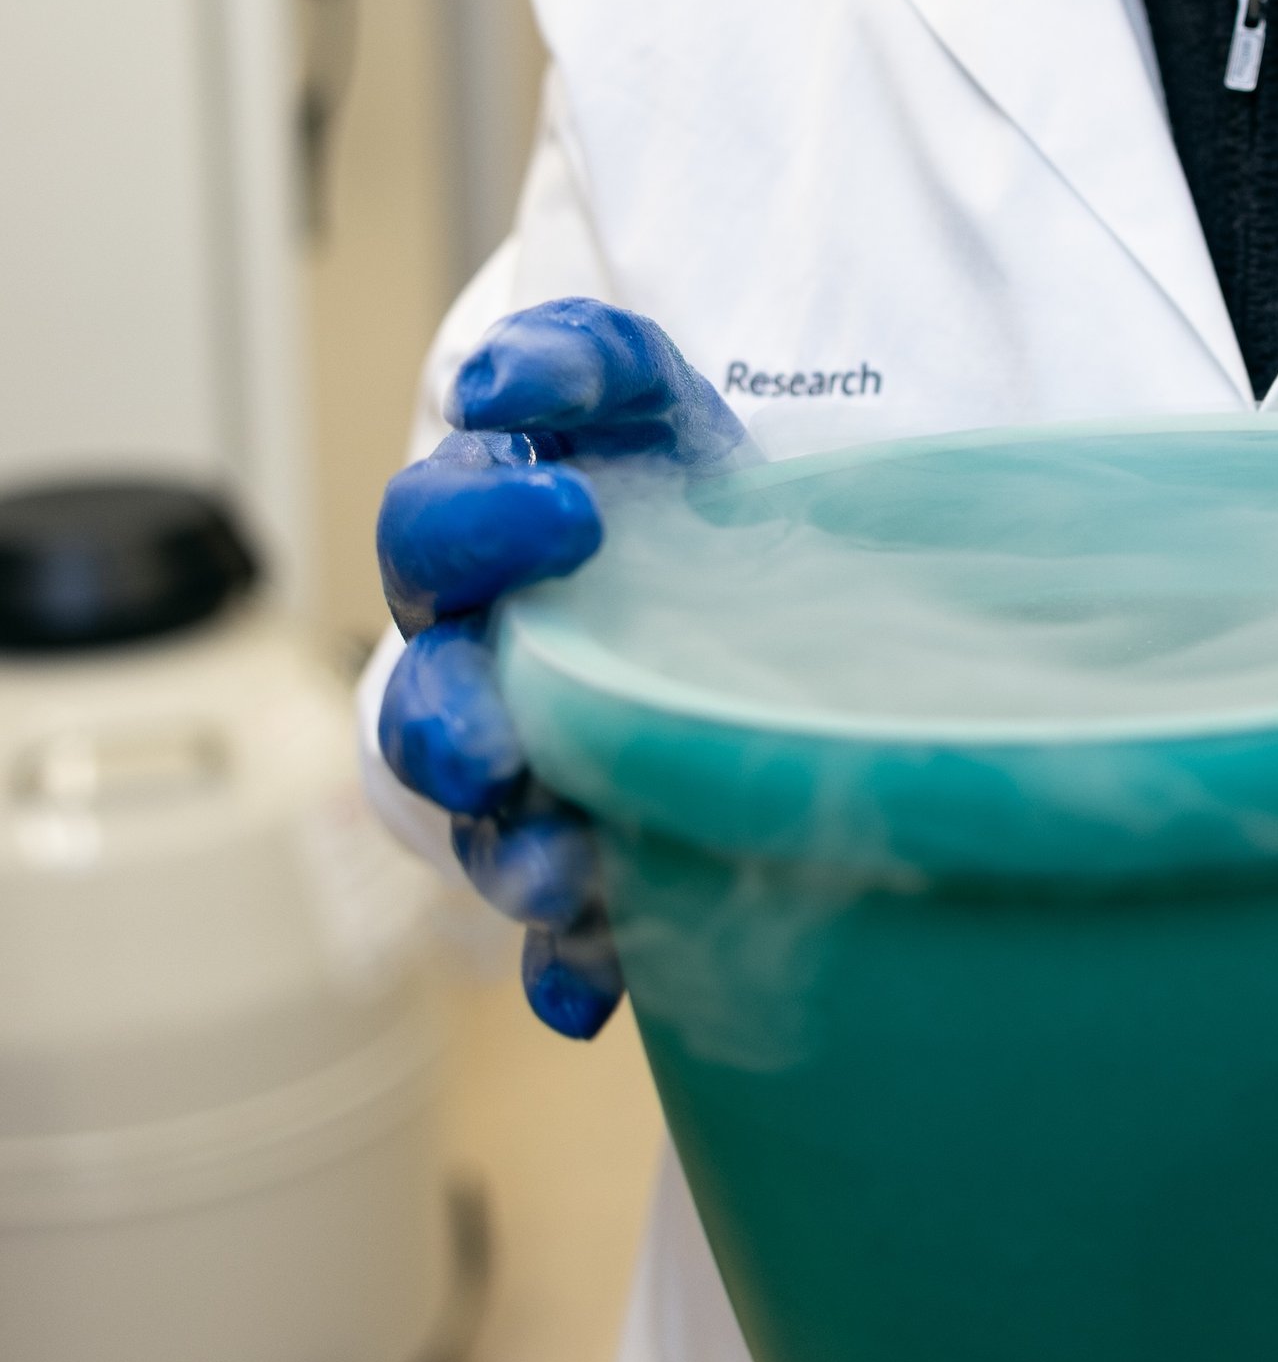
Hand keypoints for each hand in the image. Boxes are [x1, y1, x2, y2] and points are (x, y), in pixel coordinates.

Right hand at [376, 300, 745, 1037]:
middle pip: (425, 713)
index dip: (480, 529)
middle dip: (453, 732)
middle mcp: (480, 671)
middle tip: (500, 742)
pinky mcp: (596, 856)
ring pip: (485, 831)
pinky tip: (589, 998)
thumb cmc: (673, 477)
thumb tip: (495, 384)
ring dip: (513, 859)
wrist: (768, 566)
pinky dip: (569, 973)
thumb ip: (582, 363)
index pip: (427, 536)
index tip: (575, 515)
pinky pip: (561, 939)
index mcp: (475, 551)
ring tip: (562, 873)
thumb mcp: (649, 394)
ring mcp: (532, 775)